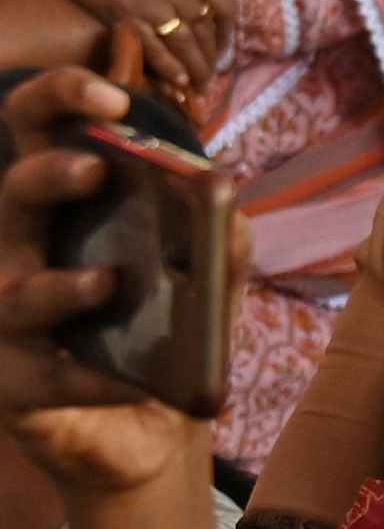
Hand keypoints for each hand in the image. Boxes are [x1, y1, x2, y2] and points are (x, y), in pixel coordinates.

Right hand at [0, 68, 224, 500]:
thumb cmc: (170, 330)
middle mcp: (24, 251)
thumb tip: (216, 196)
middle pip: (12, 193)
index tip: (113, 99)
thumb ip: (218, 233)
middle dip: (48, 175)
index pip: (40, 131)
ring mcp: (10, 318)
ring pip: (13, 291)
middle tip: (95, 170)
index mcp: (68, 206)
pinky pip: (43, 379)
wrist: (155, 429)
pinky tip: (131, 384)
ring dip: (60, 285)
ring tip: (109, 283)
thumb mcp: (211, 275)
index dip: (62, 99)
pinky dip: (90, 381)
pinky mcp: (13, 384)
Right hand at [13, 0, 253, 98]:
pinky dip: (166, 65)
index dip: (229, 26)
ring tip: (202, 84)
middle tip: (216, 71)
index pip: (224, 0)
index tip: (226, 41)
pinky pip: (149, 44)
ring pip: (182, 40)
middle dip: (213, 53)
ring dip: (196, 66)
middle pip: (204, 25)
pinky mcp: (117, 11)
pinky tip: (177, 80)